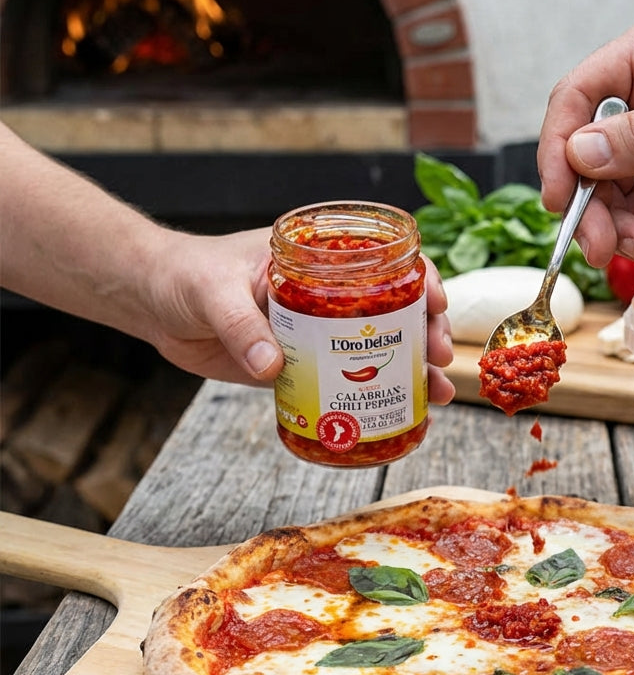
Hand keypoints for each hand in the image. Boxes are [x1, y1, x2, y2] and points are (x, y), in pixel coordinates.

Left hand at [148, 227, 455, 401]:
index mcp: (318, 259)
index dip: (421, 280)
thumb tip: (273, 365)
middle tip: (439, 362)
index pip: (385, 261)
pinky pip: (342, 381)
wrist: (153, 303)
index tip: (436, 304)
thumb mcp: (214, 291)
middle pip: (395, 311)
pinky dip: (369, 398)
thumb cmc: (185, 275)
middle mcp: (328, 294)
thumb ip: (241, 325)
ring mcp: (317, 331)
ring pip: (377, 350)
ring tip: (435, 397)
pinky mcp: (299, 365)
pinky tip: (394, 416)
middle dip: (426, 336)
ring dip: (410, 373)